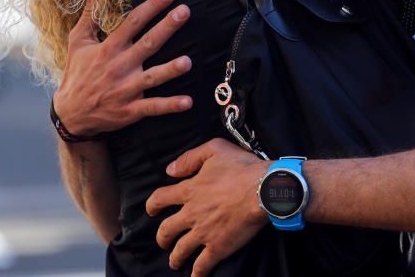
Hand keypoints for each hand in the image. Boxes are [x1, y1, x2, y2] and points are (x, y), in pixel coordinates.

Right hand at [53, 0, 193, 135]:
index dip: (151, 6)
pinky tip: (188, 102)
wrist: (70, 114)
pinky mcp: (131, 110)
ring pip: (152, 78)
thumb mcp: (78, 41)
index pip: (133, 22)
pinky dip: (170, 105)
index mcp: (109, 48)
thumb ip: (90, 14)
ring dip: (170, 70)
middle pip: (147, 44)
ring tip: (187, 61)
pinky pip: (153, 107)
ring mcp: (126, 89)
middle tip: (184, 12)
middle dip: (166, 28)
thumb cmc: (77, 73)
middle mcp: (119, 67)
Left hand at [146, 138, 268, 275]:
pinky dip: (196, 274)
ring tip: (174, 262)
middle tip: (163, 240)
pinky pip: (202, 265)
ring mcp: (203, 232)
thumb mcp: (214, 149)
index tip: (151, 210)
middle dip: (162, 237)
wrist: (263, 190)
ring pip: (180, 250)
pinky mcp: (218, 247)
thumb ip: (190, 158)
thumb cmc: (242, 167)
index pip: (160, 199)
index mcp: (189, 190)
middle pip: (166, 230)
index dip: (152, 205)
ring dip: (174, 258)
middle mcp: (191, 214)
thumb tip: (170, 170)